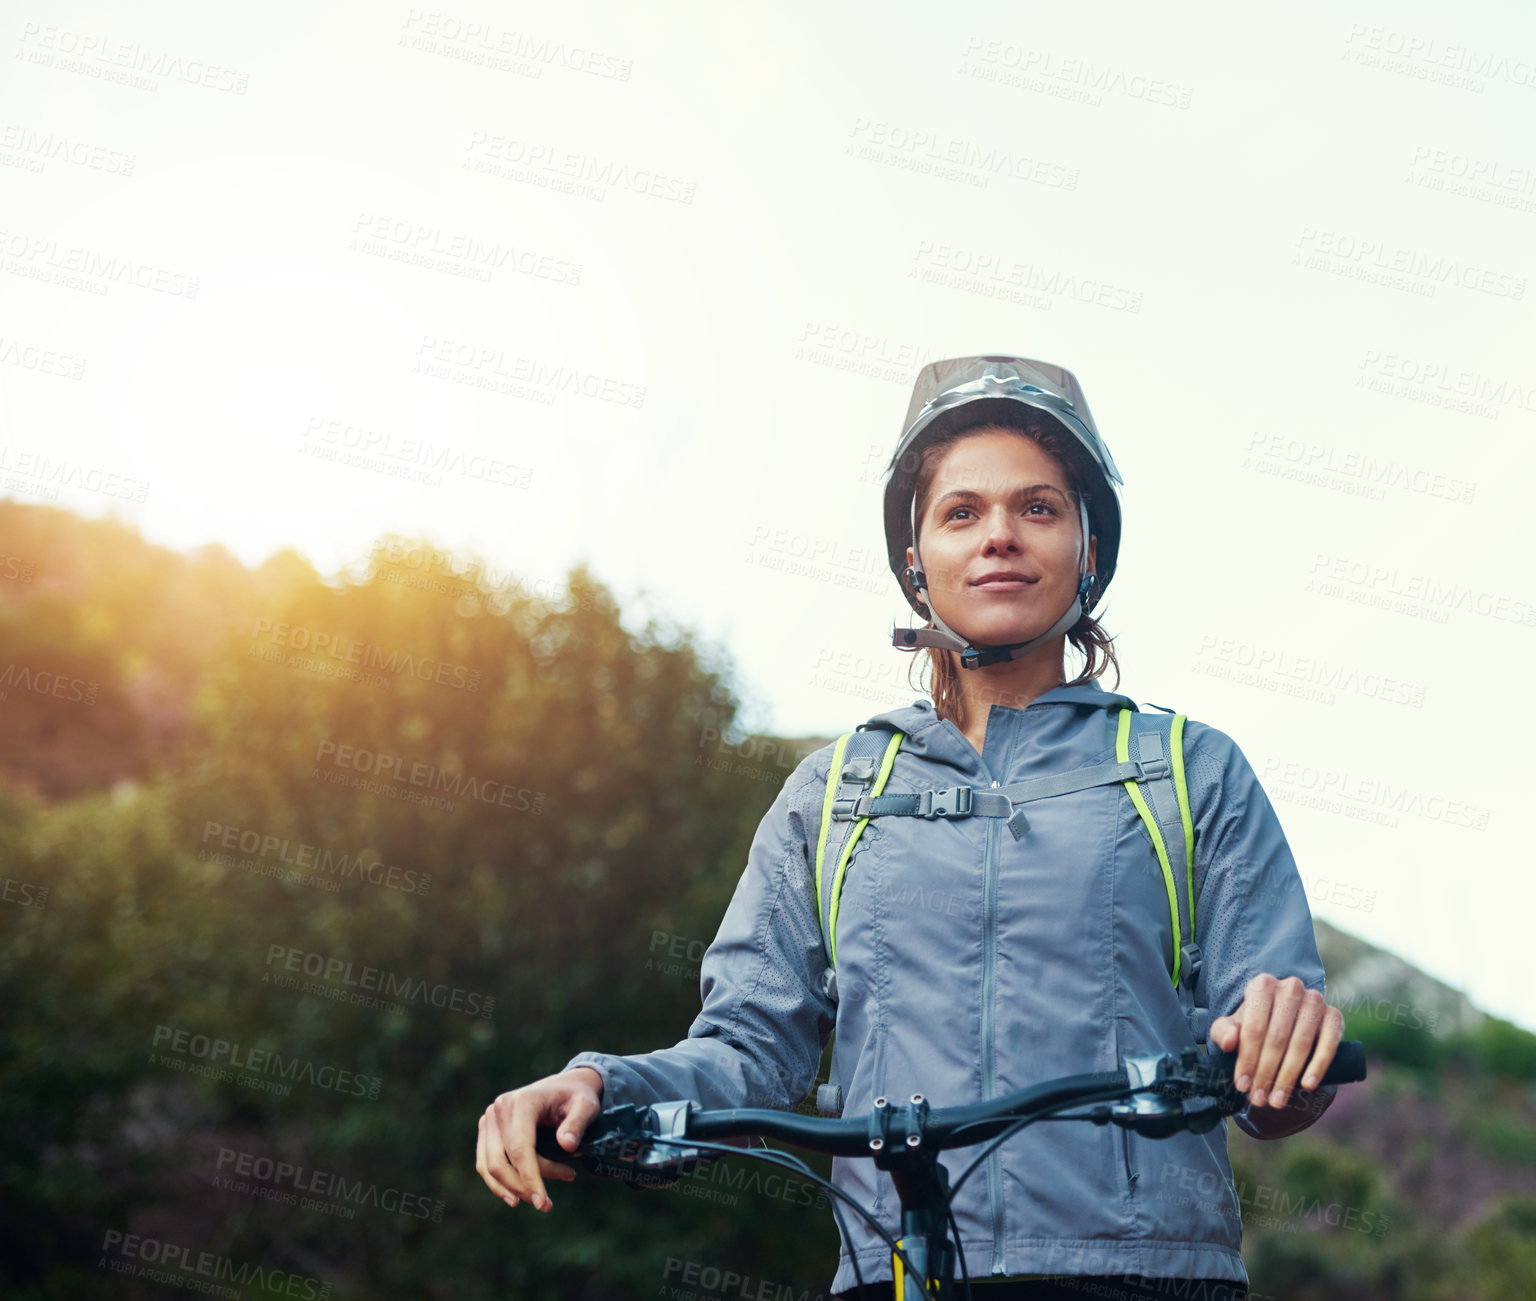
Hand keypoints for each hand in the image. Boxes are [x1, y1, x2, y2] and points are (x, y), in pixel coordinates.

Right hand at [476, 1067, 603, 1211]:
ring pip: (491, 1165)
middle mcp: (500, 1108)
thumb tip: (568, 1145)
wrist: (565, 1087)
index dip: (530, 1178)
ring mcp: (490, 1119)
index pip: (520, 1147)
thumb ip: (578, 1123)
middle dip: (523, 1187)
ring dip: (511, 1188)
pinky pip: (485, 1163)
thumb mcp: (587, 1106)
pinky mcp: (487, 1130)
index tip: (543, 1203)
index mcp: (522, 1101)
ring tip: (539, 1202)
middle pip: (502, 1160)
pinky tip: (516, 1196)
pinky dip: (499, 1182)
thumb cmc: (577, 1098)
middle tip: (547, 1205)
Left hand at [1208, 974, 1342, 1109]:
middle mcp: (1290, 988)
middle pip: (1278, 1038)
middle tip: (1259, 1098)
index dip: (1247, 1059)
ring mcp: (1315, 1000)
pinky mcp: (1334, 1015)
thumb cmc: (1253, 1024)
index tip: (1242, 1085)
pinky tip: (1307, 1085)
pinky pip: (1329, 1043)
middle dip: (1266, 1072)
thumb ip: (1223, 1032)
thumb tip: (1230, 1042)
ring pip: (1302, 1043)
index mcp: (1262, 985)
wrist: (1283, 1021)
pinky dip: (1318, 1066)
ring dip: (1288, 1076)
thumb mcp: (1231, 1026)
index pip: (1254, 1027)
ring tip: (1277, 1100)